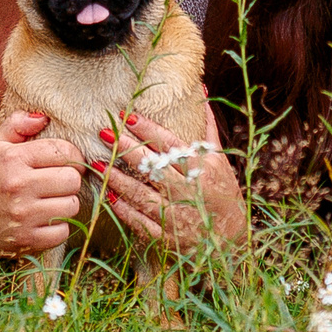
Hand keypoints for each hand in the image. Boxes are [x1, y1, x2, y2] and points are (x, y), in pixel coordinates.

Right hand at [0, 110, 84, 256]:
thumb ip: (17, 125)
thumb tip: (43, 117)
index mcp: (12, 159)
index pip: (63, 151)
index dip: (72, 155)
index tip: (67, 161)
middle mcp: (18, 186)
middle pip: (72, 179)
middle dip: (69, 179)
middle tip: (57, 181)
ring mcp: (23, 216)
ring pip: (71, 205)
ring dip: (65, 203)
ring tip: (50, 200)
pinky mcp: (27, 239)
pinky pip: (63, 231)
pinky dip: (58, 226)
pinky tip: (44, 219)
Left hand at [97, 104, 247, 252]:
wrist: (233, 240)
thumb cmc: (225, 194)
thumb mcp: (220, 160)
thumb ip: (206, 127)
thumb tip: (201, 90)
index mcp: (204, 167)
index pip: (170, 144)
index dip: (147, 129)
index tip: (126, 116)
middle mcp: (190, 189)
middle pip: (153, 165)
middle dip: (126, 148)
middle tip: (104, 133)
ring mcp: (178, 214)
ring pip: (141, 193)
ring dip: (117, 179)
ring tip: (98, 164)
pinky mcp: (168, 236)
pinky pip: (141, 222)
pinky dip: (124, 210)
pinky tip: (108, 196)